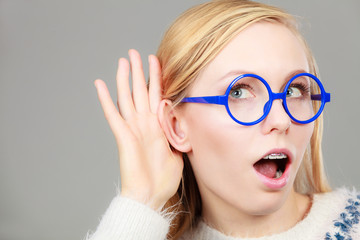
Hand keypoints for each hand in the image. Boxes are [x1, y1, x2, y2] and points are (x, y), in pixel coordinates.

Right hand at [94, 49, 183, 209]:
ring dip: (125, 78)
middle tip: (136, 53)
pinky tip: (100, 84)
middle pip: (141, 91)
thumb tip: (185, 122)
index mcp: (158, 125)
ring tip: (123, 60)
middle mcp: (145, 123)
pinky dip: (105, 99)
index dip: (157, 78)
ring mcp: (133, 128)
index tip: (158, 60)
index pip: (157, 95)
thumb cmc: (164, 179)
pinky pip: (112, 113)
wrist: (151, 195)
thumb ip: (179, 135)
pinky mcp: (123, 135)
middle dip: (140, 71)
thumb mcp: (179, 152)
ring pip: (128, 97)